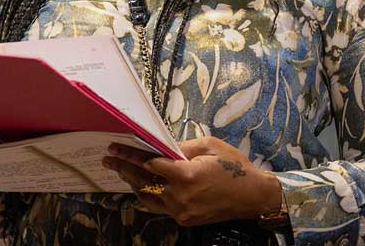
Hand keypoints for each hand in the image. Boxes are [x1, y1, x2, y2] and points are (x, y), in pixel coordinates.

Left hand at [102, 136, 283, 226]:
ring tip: (123, 171)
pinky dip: (149, 196)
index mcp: (185, 174)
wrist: (254, 197)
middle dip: (124, 168)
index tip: (114, 149)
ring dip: (134, 183)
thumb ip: (182, 147)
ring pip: (148, 196)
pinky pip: (159, 207)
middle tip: (109, 160)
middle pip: (142, 181)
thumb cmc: (235, 167)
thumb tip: (161, 145)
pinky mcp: (185, 219)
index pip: (148, 163)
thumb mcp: (209, 146)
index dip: (129, 155)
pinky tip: (142, 187)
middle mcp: (180, 195)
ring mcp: (181, 210)